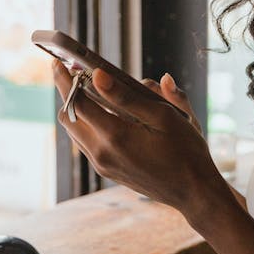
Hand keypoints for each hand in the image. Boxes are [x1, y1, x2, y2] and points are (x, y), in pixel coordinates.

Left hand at [52, 61, 225, 211]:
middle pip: (67, 116)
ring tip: (87, 88)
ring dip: (76, 108)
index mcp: (116, 136)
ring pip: (74, 130)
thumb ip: (128, 96)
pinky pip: (85, 142)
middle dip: (67, 92)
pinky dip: (87, 123)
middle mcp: (102, 153)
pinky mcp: (107, 170)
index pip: (77, 102)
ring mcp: (102, 165)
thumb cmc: (186, 151)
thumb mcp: (164, 116)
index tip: (59, 62)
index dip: (65, 80)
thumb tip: (99, 75)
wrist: (194, 192)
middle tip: (73, 71)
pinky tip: (102, 111)